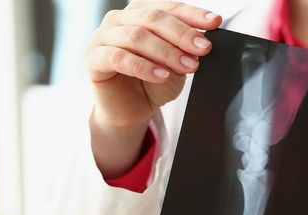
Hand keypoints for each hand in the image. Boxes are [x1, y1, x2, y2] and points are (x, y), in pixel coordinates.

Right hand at [86, 1, 220, 176]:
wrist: (130, 111)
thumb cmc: (151, 82)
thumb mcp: (176, 63)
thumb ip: (185, 48)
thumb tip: (202, 36)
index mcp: (139, 13)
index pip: (168, 7)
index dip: (192, 14)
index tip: (214, 23)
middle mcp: (119, 20)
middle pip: (152, 18)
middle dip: (182, 34)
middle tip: (203, 48)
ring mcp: (102, 37)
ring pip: (136, 36)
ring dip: (166, 51)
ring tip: (187, 66)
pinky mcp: (92, 59)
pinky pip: (118, 58)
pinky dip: (143, 66)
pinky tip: (161, 75)